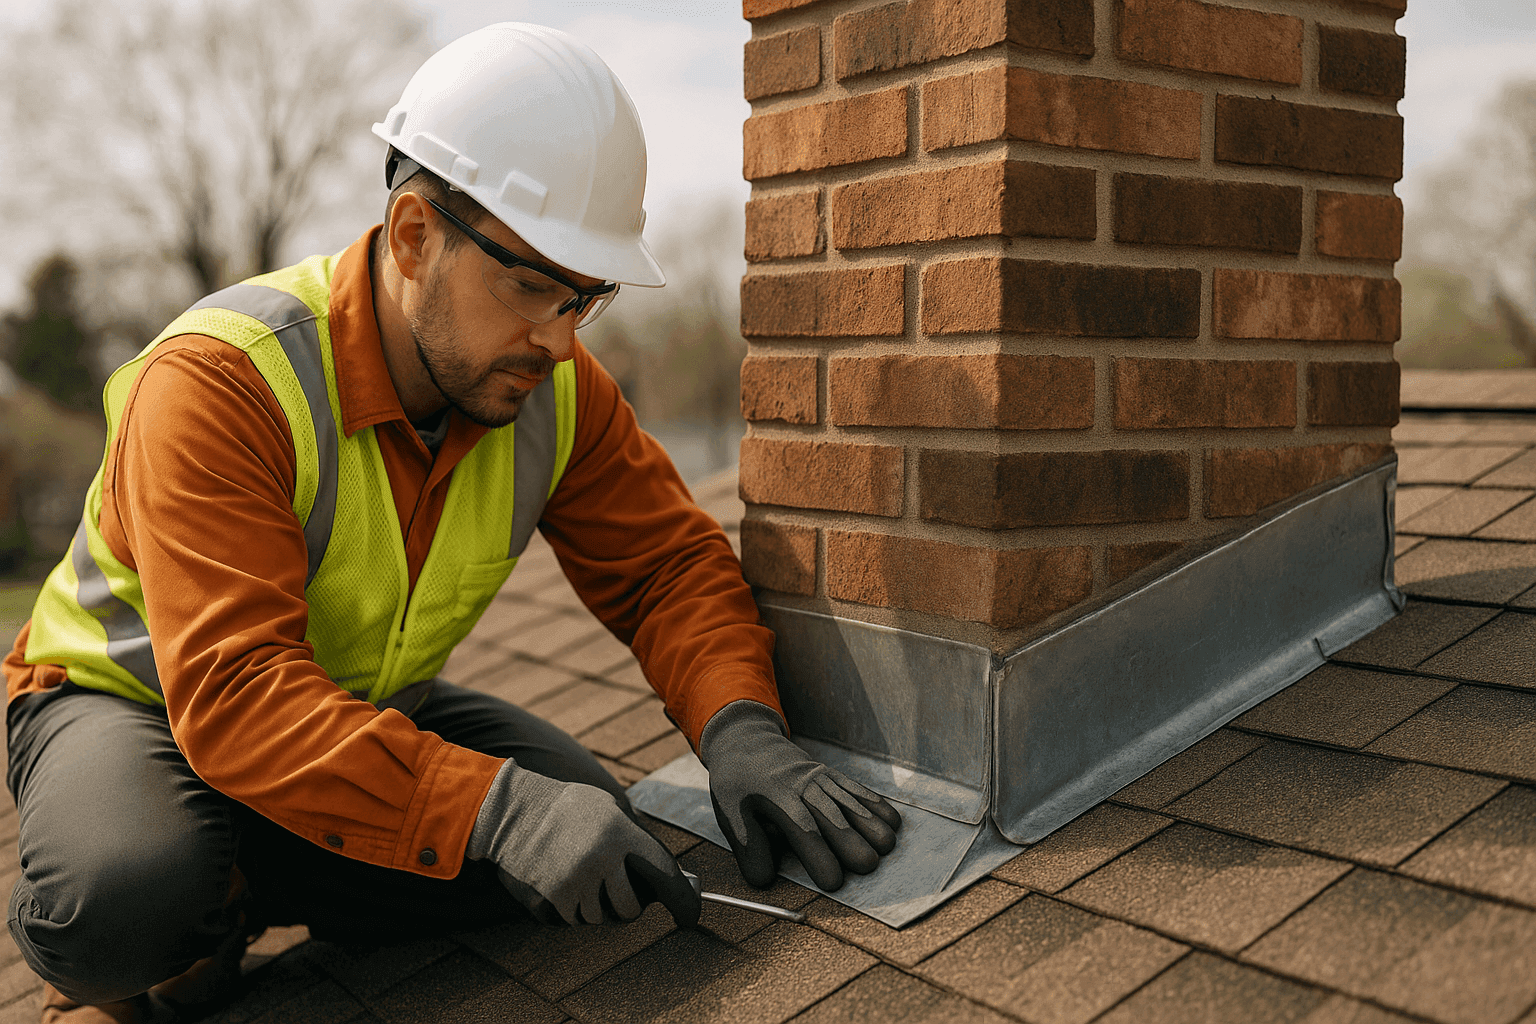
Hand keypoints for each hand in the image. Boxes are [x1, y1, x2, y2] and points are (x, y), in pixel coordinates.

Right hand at [467, 761, 699, 927]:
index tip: (690, 917)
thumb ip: (635, 839)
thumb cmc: (568, 807)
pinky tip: (566, 883)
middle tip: (618, 893)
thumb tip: (668, 873)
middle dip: (628, 907)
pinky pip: (576, 919)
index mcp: (621, 833)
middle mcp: (602, 859)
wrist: (516, 811)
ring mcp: (577, 879)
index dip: (682, 900)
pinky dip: (575, 909)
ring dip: (597, 906)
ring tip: (584, 878)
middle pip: (630, 909)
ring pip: (601, 917)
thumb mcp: (608, 809)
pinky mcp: (554, 895)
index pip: (664, 874)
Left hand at [699, 700, 901, 890]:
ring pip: (850, 801)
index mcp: (777, 798)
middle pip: (833, 815)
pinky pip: (857, 789)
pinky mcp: (832, 775)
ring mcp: (821, 779)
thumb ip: (748, 846)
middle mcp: (804, 787)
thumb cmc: (738, 782)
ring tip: (887, 846)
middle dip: (852, 840)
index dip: (819, 855)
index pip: (802, 829)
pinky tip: (892, 821)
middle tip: (869, 865)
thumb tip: (763, 880)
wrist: (747, 739)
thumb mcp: (729, 812)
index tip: (833, 881)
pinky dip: (876, 804)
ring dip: (870, 823)